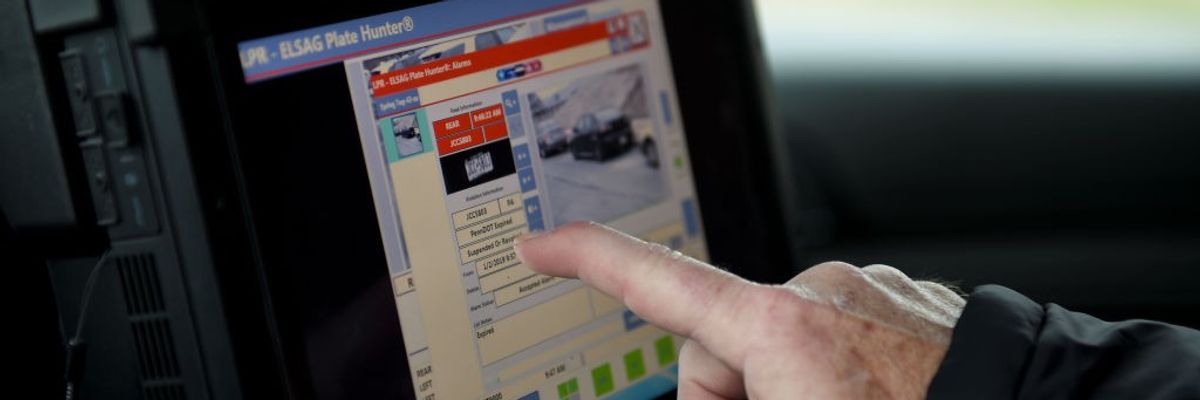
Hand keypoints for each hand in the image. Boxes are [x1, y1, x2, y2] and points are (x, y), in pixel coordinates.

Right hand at [515, 222, 965, 398]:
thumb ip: (717, 395)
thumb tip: (699, 384)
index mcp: (781, 329)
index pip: (658, 283)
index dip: (588, 260)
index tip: (543, 246)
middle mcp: (823, 292)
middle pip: (721, 344)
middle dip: (727, 396)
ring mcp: (871, 293)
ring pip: (784, 339)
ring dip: (788, 384)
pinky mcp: (912, 302)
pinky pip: (843, 329)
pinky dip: (839, 368)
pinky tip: (871, 398)